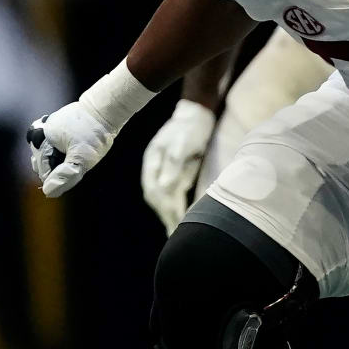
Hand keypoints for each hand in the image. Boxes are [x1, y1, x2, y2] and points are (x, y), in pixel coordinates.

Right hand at [26, 101, 119, 197]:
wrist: (105, 110)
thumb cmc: (94, 133)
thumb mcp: (81, 159)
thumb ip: (64, 176)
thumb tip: (48, 192)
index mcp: (40, 141)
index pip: (44, 172)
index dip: (62, 174)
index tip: (78, 164)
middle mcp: (38, 134)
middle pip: (45, 164)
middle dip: (60, 166)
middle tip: (79, 155)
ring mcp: (46, 129)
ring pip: (50, 155)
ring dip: (63, 158)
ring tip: (79, 149)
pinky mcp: (55, 126)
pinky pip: (55, 146)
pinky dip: (65, 150)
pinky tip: (77, 144)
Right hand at [141, 99, 214, 230]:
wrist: (196, 114)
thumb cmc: (190, 127)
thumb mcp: (182, 143)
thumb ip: (174, 165)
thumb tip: (165, 188)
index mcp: (152, 161)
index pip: (155, 190)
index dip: (165, 207)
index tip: (175, 221)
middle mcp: (155, 168)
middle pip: (156, 197)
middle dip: (165, 215)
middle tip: (174, 234)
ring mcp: (163, 170)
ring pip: (162, 197)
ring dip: (168, 214)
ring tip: (175, 232)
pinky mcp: (174, 171)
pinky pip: (172, 192)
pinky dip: (175, 205)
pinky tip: (180, 216)